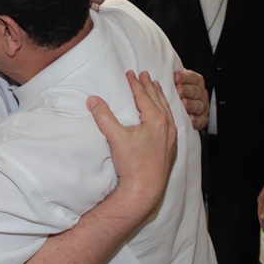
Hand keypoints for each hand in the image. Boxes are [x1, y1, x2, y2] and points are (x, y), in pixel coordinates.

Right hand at [87, 71, 176, 218]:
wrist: (144, 190)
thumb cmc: (132, 165)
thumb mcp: (115, 138)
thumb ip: (104, 116)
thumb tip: (92, 100)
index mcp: (157, 120)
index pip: (144, 96)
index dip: (136, 84)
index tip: (130, 73)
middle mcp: (167, 127)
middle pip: (158, 100)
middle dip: (151, 86)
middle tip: (146, 74)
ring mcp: (171, 138)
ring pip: (167, 111)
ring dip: (160, 98)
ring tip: (157, 88)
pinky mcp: (170, 148)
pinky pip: (171, 123)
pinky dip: (166, 112)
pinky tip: (163, 114)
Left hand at [174, 69, 207, 129]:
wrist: (184, 106)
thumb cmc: (176, 90)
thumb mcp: (175, 81)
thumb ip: (171, 76)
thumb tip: (159, 71)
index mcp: (195, 81)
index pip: (192, 77)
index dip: (184, 77)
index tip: (175, 77)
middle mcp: (200, 93)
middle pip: (196, 91)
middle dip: (187, 90)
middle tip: (178, 91)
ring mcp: (202, 106)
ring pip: (199, 105)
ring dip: (191, 104)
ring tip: (183, 103)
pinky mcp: (202, 118)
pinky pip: (201, 120)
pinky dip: (196, 120)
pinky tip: (190, 118)